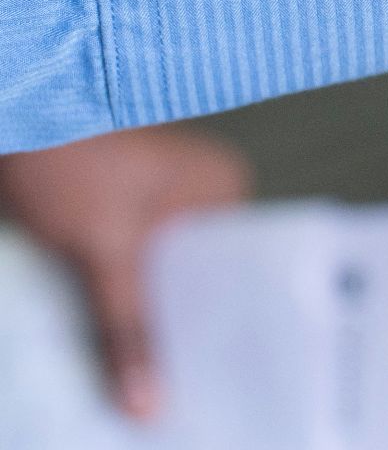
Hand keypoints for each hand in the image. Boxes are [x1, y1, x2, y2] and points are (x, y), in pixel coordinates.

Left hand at [0, 127, 252, 419]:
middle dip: (177, 316)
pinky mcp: (122, 206)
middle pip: (198, 274)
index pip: (238, 269)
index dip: (223, 319)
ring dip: (144, 303)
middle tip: (166, 372)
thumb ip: (130, 325)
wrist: (15, 115)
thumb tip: (149, 399)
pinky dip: (120, 288)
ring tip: (138, 348)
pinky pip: (134, 261)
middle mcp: (201, 190)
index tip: (207, 366)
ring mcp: (160, 196)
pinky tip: (112, 315)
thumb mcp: (104, 251)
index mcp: (224, 186)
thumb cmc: (65, 158)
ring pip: (160, 270)